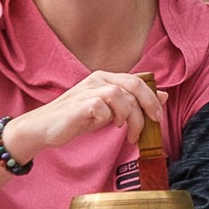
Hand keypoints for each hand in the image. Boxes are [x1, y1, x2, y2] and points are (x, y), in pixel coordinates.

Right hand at [8, 71, 162, 158]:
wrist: (45, 128)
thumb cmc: (78, 118)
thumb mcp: (110, 111)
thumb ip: (133, 103)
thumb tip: (163, 96)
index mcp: (106, 78)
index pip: (138, 81)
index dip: (152, 98)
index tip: (157, 118)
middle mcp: (98, 79)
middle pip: (133, 86)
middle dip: (148, 106)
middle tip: (152, 124)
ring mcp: (87, 90)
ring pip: (120, 96)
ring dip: (128, 116)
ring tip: (123, 130)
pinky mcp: (79, 104)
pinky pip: (102, 107)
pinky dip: (107, 118)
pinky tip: (103, 125)